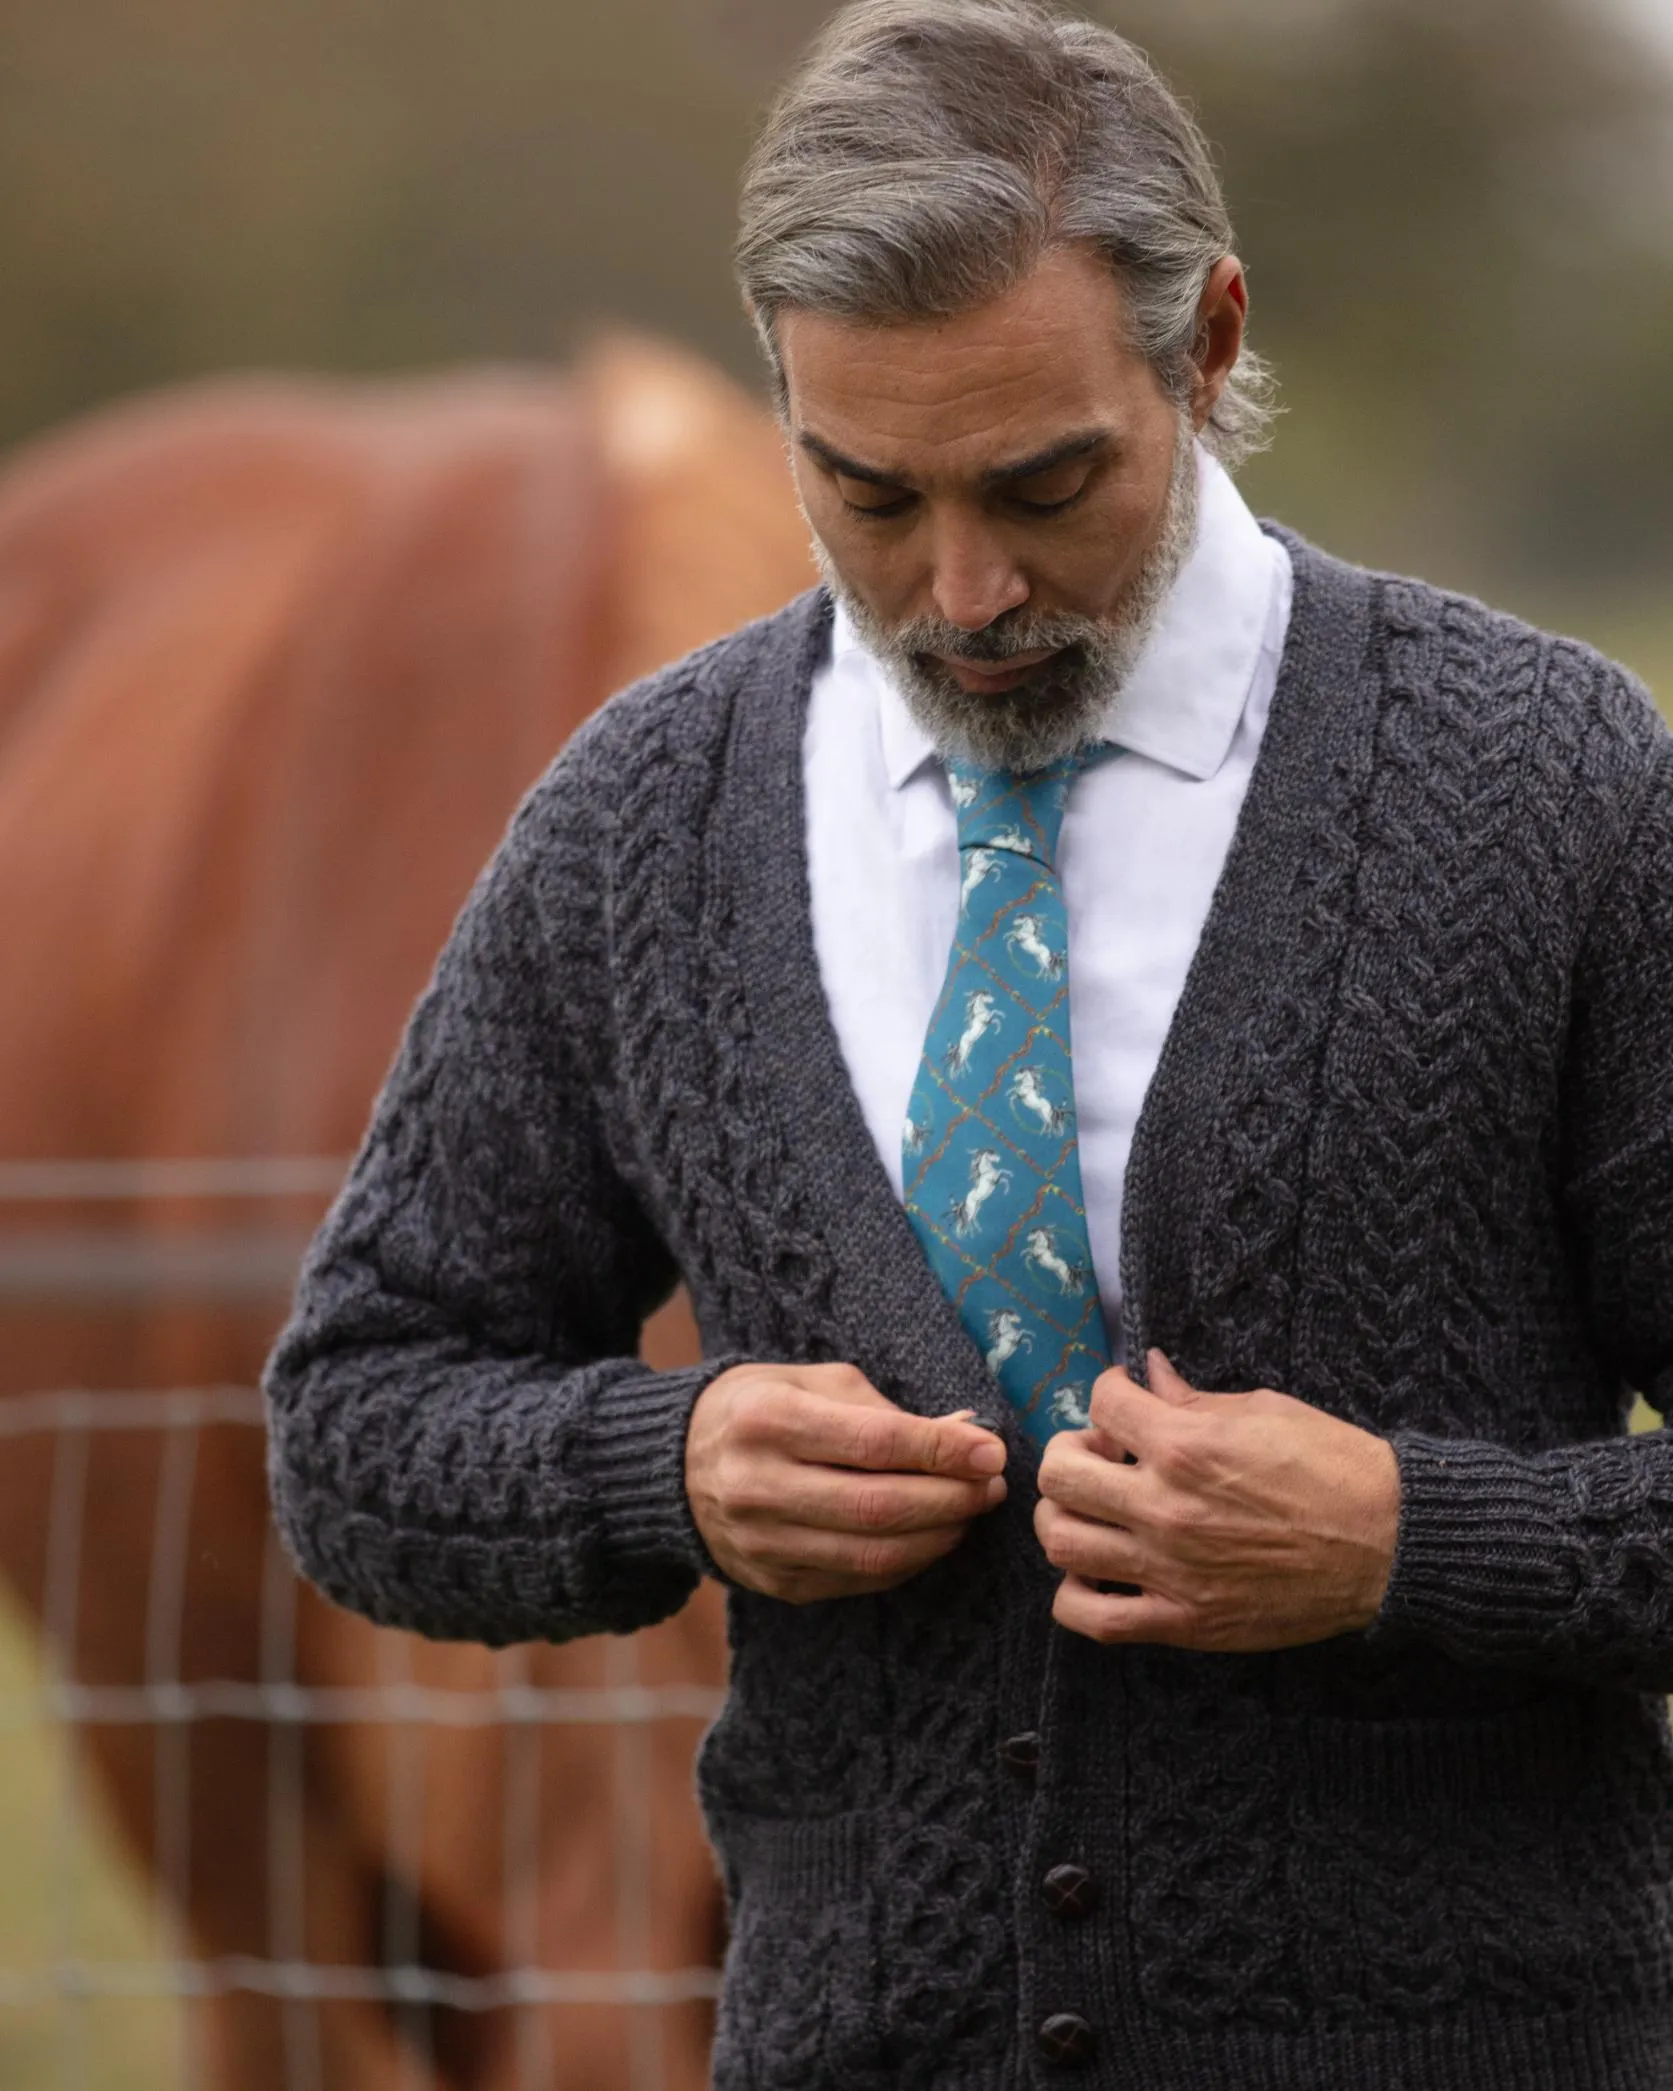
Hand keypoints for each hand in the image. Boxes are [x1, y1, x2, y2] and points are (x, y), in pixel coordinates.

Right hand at [686, 1362, 1007, 1602]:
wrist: (674, 1465)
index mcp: (767, 1420)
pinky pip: (857, 1581)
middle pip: (878, 1507)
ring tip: (970, 1510)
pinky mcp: (773, 1583)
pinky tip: (931, 1536)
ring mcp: (762, 1543)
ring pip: (873, 1555)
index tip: (990, 1448)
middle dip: (951, 1498)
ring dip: (938, 1536)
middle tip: (992, 1484)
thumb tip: (967, 1432)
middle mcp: (757, 1486)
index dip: (941, 1449)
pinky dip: (907, 1561)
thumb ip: (886, 1410)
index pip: (873, 1442)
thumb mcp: (813, 1384)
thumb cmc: (760, 1408)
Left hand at [1035, 1350, 1400, 1651]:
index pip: (1100, 1402)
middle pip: (1058, 1473)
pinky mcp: (1186, 1622)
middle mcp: (1166, 1506)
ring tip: (1093, 1510)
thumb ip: (1193, 1397)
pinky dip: (1076, 1595)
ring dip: (1063, 1516)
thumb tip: (1151, 1373)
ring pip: (1060, 1542)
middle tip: (1102, 1454)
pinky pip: (1093, 1619)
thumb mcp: (1263, 1409)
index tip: (1126, 1400)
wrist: (1389, 1543)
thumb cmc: (1334, 1467)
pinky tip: (1096, 1572)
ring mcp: (1170, 1569)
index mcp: (1186, 1444)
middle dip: (1071, 1450)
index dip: (1110, 1392)